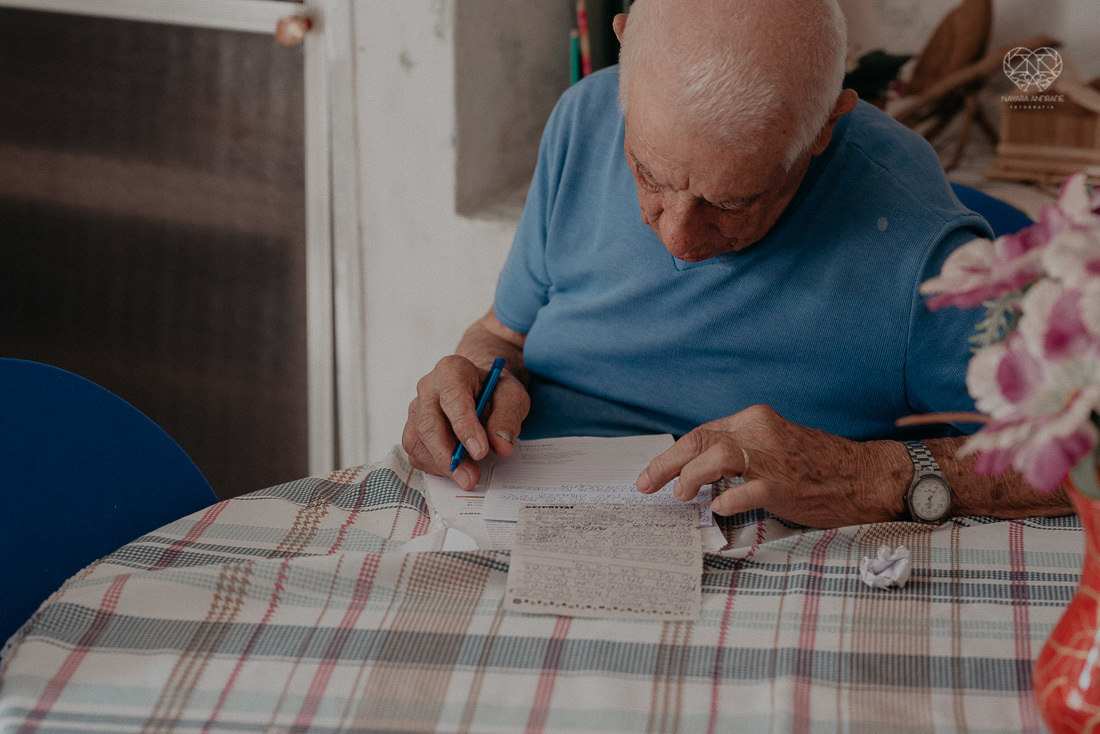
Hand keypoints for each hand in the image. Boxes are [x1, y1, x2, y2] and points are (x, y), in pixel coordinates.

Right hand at [402, 355, 529, 489]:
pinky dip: (435, 467)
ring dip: (441, 465)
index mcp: (452, 370)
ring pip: (417, 441)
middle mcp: (428, 388)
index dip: (465, 427)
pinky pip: (416, 453)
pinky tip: (456, 469)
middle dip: (448, 455)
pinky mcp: (413, 430)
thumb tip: (501, 445)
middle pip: (428, 424)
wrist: (482, 391)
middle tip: (470, 476)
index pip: (453, 398)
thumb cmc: (494, 391)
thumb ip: (508, 418)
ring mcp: (417, 410)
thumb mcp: (512, 397)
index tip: (480, 451)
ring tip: (467, 476)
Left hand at [635, 405, 907, 527]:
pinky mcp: (786, 483)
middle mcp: (759, 432)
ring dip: (691, 476)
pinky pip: (750, 488)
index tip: (650, 475)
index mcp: (753, 422)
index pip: (701, 434)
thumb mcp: (772, 447)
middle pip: (700, 441)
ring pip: (718, 456)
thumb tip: (696, 476)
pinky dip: (730, 497)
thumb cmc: (815, 467)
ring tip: (681, 495)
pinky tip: (717, 507)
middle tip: (646, 485)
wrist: (863, 475)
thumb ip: (738, 455)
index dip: (671, 455)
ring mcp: (772, 457)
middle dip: (667, 464)